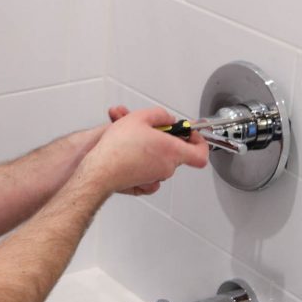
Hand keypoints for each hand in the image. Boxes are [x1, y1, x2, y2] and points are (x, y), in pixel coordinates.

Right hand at [86, 106, 208, 195]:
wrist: (99, 170)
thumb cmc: (117, 147)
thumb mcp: (140, 117)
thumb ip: (160, 115)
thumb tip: (167, 120)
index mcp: (172, 151)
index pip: (201, 153)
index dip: (199, 142)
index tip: (190, 134)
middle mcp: (167, 167)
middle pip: (177, 153)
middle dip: (166, 140)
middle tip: (151, 130)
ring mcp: (155, 178)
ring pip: (161, 161)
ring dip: (151, 150)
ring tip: (133, 139)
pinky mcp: (142, 185)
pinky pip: (150, 174)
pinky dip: (144, 165)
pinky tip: (131, 155)